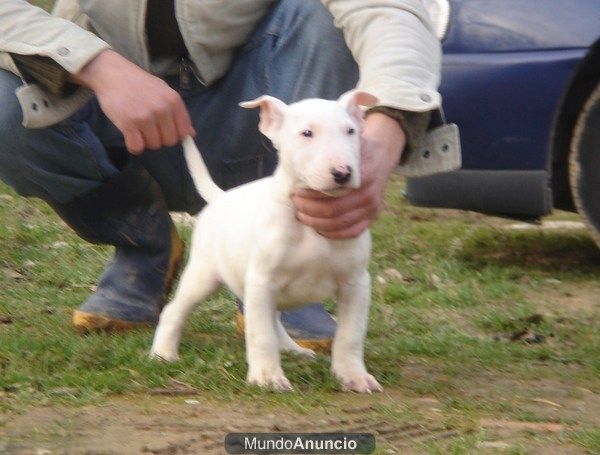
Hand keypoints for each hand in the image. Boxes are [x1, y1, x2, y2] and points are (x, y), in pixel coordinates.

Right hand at [71, 50, 195, 153]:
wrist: (112, 73)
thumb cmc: (139, 84)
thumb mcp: (163, 92)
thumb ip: (177, 112)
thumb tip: (191, 134)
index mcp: (174, 101)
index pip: (183, 132)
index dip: (174, 134)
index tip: (164, 130)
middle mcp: (162, 109)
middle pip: (169, 141)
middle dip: (160, 138)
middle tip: (148, 128)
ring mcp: (145, 117)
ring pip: (154, 145)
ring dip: (146, 141)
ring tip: (138, 127)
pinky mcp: (129, 124)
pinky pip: (137, 147)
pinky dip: (134, 146)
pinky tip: (130, 135)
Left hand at [292, 112, 405, 238]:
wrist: (383, 155)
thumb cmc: (358, 149)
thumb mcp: (349, 143)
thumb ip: (333, 147)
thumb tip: (305, 145)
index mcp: (362, 176)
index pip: (332, 194)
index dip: (311, 197)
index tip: (296, 192)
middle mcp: (369, 194)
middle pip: (333, 212)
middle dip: (309, 210)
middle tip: (296, 204)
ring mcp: (372, 207)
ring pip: (340, 224)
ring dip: (317, 224)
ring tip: (302, 216)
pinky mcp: (372, 216)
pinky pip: (352, 232)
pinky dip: (334, 234)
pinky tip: (319, 228)